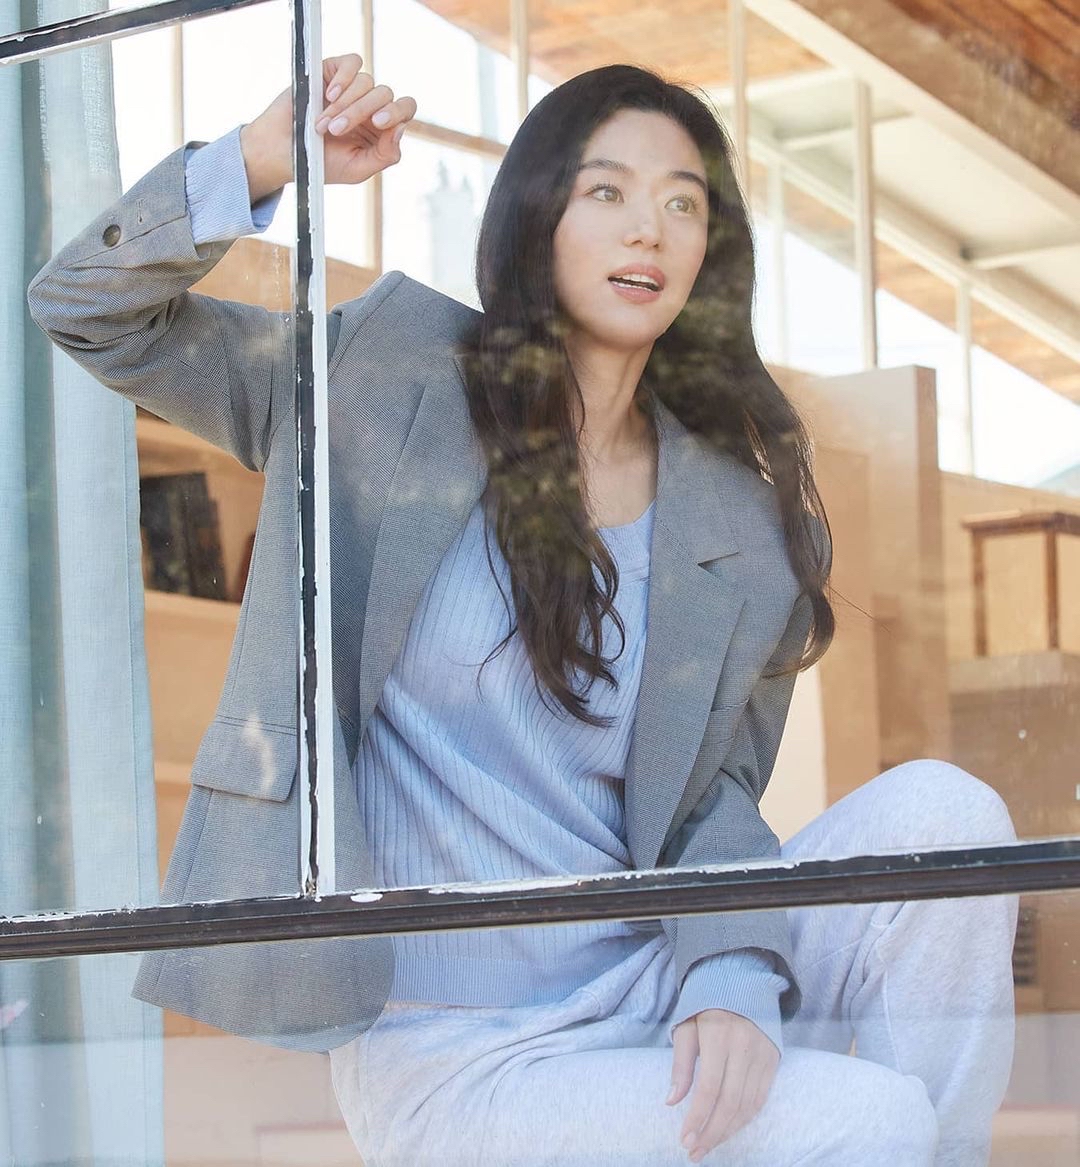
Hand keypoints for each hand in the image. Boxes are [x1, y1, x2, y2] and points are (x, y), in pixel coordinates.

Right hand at [240, 53, 416, 197]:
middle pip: (385, 94)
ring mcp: (353, 87)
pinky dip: (343, 78)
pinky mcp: (334, 71)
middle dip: (360, 112)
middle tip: (337, 130)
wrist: (284, 152)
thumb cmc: (322, 163)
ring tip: (322, 125)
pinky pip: (352, 63)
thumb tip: (401, 128)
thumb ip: (386, 155)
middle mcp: (370, 105)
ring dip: (343, 106)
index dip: (397, 112)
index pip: (404, 110)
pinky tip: (330, 95)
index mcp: (382, 128)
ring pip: (366, 81)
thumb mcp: (358, 169)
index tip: (379, 121)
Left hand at [667, 1008, 779, 1161]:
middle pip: (731, 1102)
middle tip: (694, 1151)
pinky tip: (728, 1130)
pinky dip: (744, 1119)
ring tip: (707, 1146)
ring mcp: (763, 1054)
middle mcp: (745, 1046)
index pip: (710, 1087)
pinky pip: (761, 1098)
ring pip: (748, 1105)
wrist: (742, 980)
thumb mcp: (686, 1026)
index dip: (698, 1117)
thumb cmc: (706, 1004)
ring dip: (728, 1131)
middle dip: (712, 1132)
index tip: (684, 1138)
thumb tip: (672, 1101)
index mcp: (719, 1034)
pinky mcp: (773, 1060)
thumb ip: (680, 1065)